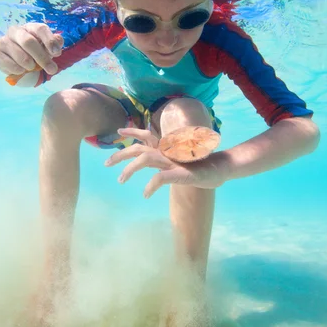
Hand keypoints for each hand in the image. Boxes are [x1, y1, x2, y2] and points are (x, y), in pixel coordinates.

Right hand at [0, 23, 63, 86]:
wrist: (19, 65)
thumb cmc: (36, 54)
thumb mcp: (47, 48)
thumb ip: (54, 44)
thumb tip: (58, 42)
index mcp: (30, 28)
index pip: (40, 29)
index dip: (49, 41)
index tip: (57, 54)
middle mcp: (15, 31)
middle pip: (28, 41)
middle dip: (42, 57)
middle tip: (52, 69)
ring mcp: (4, 41)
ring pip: (18, 53)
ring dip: (29, 64)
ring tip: (32, 68)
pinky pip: (6, 62)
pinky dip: (16, 68)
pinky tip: (21, 71)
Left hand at [104, 128, 228, 197]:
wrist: (220, 169)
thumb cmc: (201, 168)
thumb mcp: (180, 164)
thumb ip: (168, 163)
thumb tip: (158, 167)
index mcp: (167, 148)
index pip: (147, 135)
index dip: (132, 132)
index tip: (119, 131)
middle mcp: (167, 152)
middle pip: (138, 147)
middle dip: (120, 154)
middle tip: (106, 163)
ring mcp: (172, 161)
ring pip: (144, 159)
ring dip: (129, 169)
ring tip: (120, 181)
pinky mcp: (179, 173)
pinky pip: (159, 178)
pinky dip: (150, 186)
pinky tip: (145, 194)